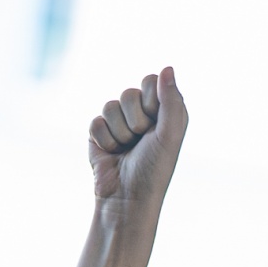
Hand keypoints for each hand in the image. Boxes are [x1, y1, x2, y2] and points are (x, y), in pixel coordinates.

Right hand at [89, 68, 188, 207]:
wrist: (127, 198)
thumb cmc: (153, 170)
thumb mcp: (170, 135)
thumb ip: (172, 101)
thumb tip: (167, 67)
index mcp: (164, 112)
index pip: (151, 81)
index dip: (151, 101)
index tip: (156, 124)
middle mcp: (142, 114)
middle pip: (129, 93)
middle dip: (135, 120)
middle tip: (141, 141)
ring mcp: (119, 123)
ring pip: (110, 106)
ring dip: (120, 133)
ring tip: (126, 150)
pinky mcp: (99, 134)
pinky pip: (96, 121)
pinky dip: (104, 140)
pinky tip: (112, 154)